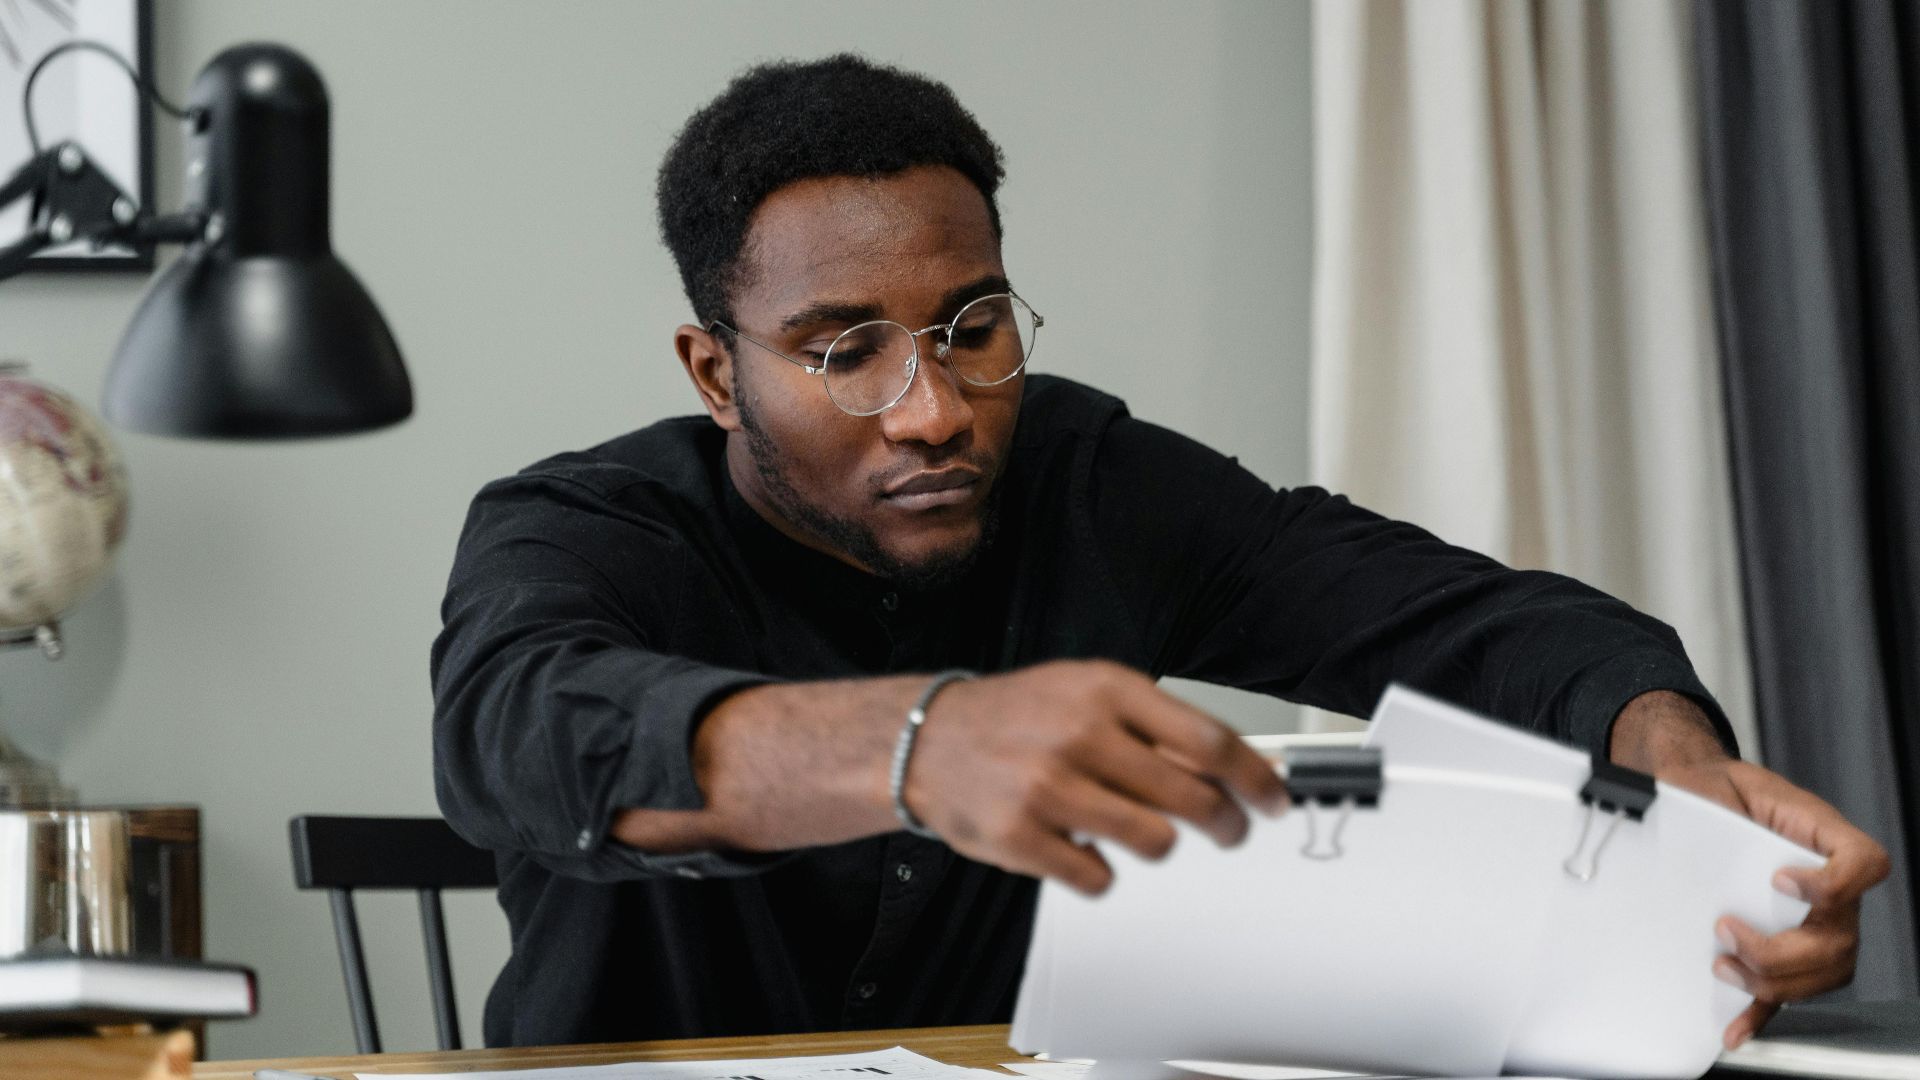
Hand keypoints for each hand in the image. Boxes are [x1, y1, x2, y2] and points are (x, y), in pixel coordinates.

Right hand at [904, 659, 1289, 894]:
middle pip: (1191, 798)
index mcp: (1105, 691)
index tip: (1273, 800)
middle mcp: (1080, 735)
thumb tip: (1226, 770)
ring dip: (1158, 845)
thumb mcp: (1085, 693)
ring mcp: (1049, 788)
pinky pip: (1099, 878)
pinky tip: (1082, 846)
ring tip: (1138, 831)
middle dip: (1225, 824)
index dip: (1254, 778)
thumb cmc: (1016, 716)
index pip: (1208, 741)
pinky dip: (1100, 871)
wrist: (926, 739)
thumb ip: (1151, 725)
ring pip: (1155, 843)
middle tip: (1228, 831)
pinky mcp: (1022, 838)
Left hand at [1680, 761, 1888, 1047]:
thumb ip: (1718, 802)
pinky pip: (1790, 988)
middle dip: (1782, 950)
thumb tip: (1671, 820)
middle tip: (1727, 929)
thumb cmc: (1717, 792)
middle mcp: (1829, 885)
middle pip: (1840, 938)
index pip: (1864, 863)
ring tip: (1724, 966)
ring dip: (1774, 982)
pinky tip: (1736, 1026)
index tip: (1780, 879)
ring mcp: (1814, 921)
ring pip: (1823, 971)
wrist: (1700, 797)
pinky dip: (1763, 1011)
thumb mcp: (1721, 785)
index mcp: (1821, 837)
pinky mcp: (1785, 945)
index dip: (1834, 883)